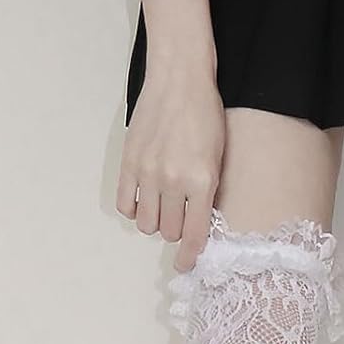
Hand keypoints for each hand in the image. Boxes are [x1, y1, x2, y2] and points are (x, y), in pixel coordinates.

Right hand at [117, 55, 224, 273]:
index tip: (185, 264)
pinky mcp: (129, 162)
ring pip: (146, 223)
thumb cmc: (205, 115)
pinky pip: (125, 204)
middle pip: (168, 231)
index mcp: (201, 182)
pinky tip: (143, 199)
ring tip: (162, 207)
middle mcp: (173, 181)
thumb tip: (197, 224)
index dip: (189, 256)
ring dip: (154, 222)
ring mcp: (148, 172)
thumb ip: (207, 193)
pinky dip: (134, 209)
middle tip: (180, 217)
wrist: (179, 79)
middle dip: (175, 231)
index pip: (194, 235)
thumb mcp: (218, 158)